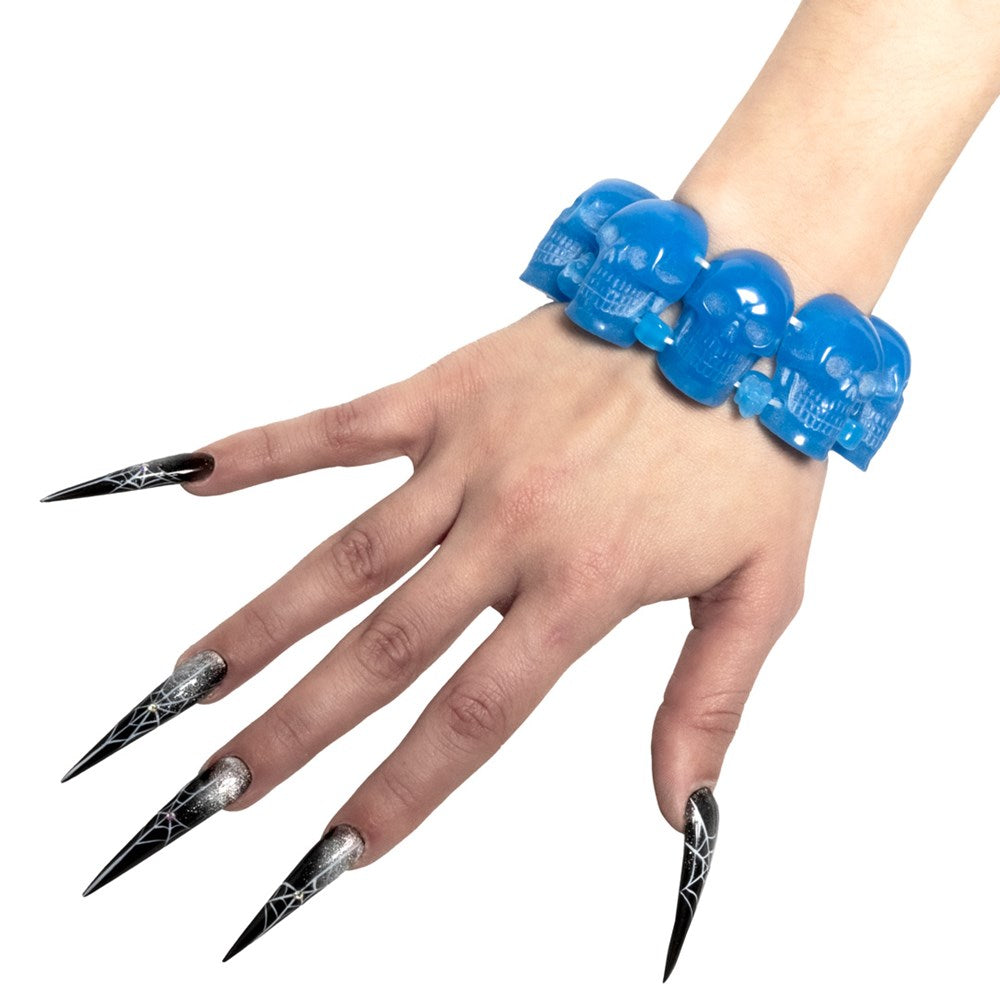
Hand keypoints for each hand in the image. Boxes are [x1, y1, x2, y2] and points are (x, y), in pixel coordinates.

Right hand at [181, 302, 823, 849]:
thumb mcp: (761, 588)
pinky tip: (194, 477)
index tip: (339, 848)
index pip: (475, 712)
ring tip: (192, 680)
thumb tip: (678, 812)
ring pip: (347, 552)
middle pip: (386, 647)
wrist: (742, 309)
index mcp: (587, 583)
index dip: (403, 789)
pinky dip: (267, 450)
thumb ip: (708, 702)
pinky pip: (344, 425)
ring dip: (263, 621)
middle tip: (221, 788)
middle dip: (299, 727)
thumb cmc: (754, 446)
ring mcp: (472, 454)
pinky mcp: (451, 391)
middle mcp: (513, 527)